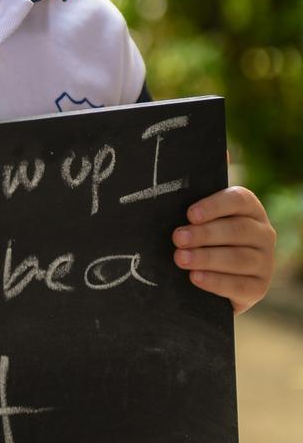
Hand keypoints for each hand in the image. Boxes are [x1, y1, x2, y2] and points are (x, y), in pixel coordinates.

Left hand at [172, 187, 275, 313]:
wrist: (213, 276)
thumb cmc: (204, 235)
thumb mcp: (202, 214)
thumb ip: (204, 188)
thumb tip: (220, 154)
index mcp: (251, 208)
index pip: (238, 200)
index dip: (214, 206)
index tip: (190, 214)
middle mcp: (263, 233)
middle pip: (236, 230)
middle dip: (204, 234)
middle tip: (177, 238)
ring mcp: (265, 261)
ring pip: (238, 258)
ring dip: (206, 258)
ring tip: (180, 258)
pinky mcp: (259, 288)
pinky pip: (239, 285)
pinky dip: (215, 281)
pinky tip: (195, 277)